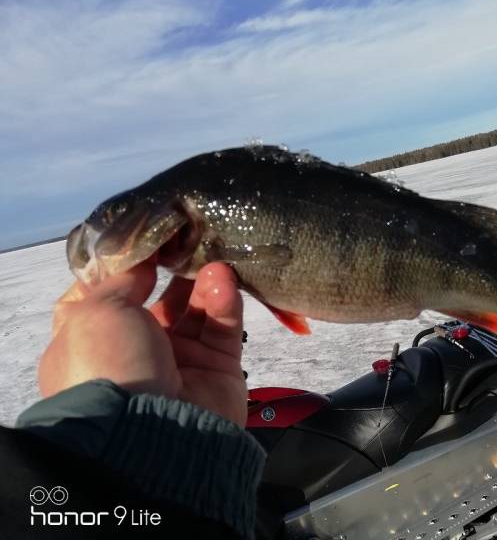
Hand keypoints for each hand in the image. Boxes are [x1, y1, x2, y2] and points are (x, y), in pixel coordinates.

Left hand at [40, 260, 246, 425]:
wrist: (150, 434)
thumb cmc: (108, 365)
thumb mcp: (95, 310)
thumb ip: (122, 278)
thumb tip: (144, 261)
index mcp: (93, 341)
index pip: (107, 296)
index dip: (125, 267)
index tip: (145, 240)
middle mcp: (135, 351)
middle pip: (159, 300)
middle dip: (173, 270)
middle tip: (190, 241)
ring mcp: (179, 361)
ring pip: (196, 310)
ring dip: (204, 282)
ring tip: (214, 260)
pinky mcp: (217, 369)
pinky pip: (223, 328)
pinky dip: (225, 301)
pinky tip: (225, 280)